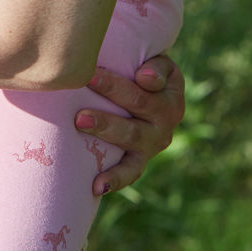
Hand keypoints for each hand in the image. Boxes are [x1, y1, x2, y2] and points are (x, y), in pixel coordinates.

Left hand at [74, 55, 184, 195]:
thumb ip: (156, 66)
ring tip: (80, 121)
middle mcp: (167, 118)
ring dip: (105, 127)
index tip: (98, 71)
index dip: (134, 75)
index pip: (154, 80)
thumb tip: (144, 78)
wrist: (150, 98)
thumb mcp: (158, 63)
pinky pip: (130, 172)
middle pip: (138, 104)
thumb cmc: (145, 71)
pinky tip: (96, 186)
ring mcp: (154, 142)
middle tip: (84, 85)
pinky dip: (115, 179)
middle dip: (111, 92)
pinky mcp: (141, 160)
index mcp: (171, 91)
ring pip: (131, 136)